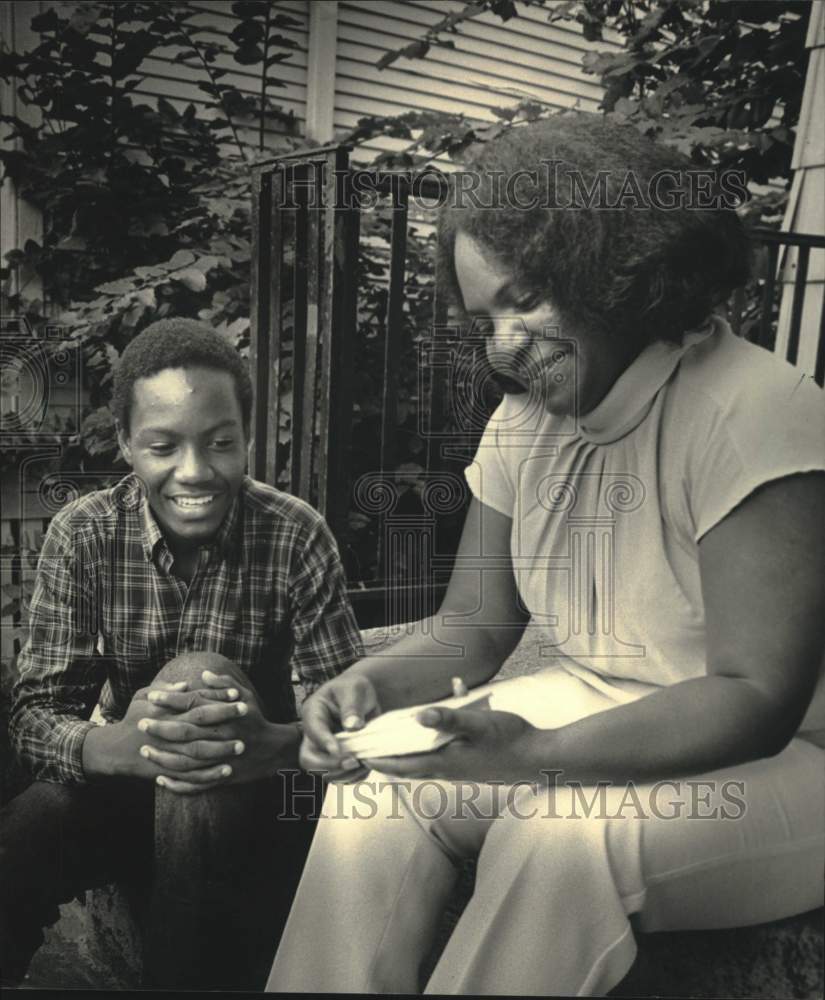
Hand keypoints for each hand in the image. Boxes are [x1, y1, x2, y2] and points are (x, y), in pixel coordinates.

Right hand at [83, 680, 237, 789]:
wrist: (113, 750)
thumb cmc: (131, 719)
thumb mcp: (142, 697)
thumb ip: (164, 689)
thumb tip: (187, 685)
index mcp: (164, 711)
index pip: (196, 701)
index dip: (218, 697)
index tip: (238, 695)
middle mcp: (167, 731)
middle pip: (201, 723)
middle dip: (225, 718)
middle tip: (247, 714)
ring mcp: (167, 753)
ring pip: (199, 752)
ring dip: (222, 749)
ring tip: (241, 745)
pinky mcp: (167, 772)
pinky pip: (191, 776)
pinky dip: (209, 774)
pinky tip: (226, 770)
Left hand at [138, 670, 300, 793]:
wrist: (274, 749)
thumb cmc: (255, 719)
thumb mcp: (245, 696)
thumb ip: (224, 684)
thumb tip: (203, 673)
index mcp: (224, 715)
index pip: (192, 704)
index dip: (171, 700)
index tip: (152, 697)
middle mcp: (221, 735)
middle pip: (185, 732)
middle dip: (161, 728)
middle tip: (141, 724)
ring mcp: (221, 758)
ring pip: (187, 760)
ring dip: (163, 756)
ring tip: (145, 751)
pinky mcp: (222, 777)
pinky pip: (196, 783)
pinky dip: (177, 784)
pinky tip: (161, 779)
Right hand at [299, 674, 381, 781]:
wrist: (361, 698)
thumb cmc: (355, 689)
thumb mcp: (355, 689)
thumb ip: (352, 706)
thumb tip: (353, 726)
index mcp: (313, 712)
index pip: (313, 731)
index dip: (325, 743)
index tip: (340, 752)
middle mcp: (313, 734)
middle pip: (308, 759)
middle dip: (330, 765)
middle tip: (352, 762)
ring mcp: (322, 749)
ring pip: (322, 772)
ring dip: (342, 774)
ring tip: (362, 764)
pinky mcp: (334, 759)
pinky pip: (338, 776)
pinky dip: (351, 777)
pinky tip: (364, 767)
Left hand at [363, 707, 539, 782]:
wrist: (538, 758)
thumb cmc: (509, 739)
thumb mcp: (478, 723)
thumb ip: (448, 719)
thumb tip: (418, 715)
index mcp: (443, 763)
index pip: (399, 766)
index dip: (376, 761)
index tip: (355, 755)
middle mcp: (446, 770)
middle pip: (405, 767)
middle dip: (383, 759)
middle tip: (363, 748)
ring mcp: (457, 769)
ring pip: (420, 764)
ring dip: (402, 755)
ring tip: (385, 744)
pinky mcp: (467, 764)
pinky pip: (435, 759)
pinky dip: (422, 750)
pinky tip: (427, 734)